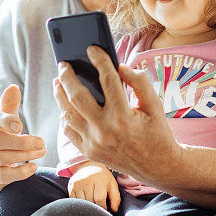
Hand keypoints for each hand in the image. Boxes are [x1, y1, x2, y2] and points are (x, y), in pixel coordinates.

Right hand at [0, 84, 45, 205]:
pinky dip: (19, 173)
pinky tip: (33, 167)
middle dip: (21, 142)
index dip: (5, 121)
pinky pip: (2, 175)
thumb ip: (9, 106)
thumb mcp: (3, 120)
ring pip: (1, 158)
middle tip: (41, 142)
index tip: (20, 125)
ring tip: (41, 151)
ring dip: (24, 155)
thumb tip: (13, 88)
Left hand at [53, 46, 181, 185]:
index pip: (108, 80)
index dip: (100, 60)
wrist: (157, 166)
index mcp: (124, 116)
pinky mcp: (89, 152)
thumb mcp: (155, 105)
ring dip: (60, 95)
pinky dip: (65, 115)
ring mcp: (94, 143)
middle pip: (77, 97)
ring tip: (58, 81)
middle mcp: (105, 130)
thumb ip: (140, 82)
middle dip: (67, 77)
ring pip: (67, 114)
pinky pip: (69, 131)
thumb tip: (120, 66)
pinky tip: (65, 104)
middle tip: (63, 64)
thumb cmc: (157, 131)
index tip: (92, 49)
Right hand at [67, 161, 120, 211]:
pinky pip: (75, 201)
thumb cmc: (103, 178)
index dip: (103, 207)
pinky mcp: (71, 188)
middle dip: (96, 208)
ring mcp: (77, 185)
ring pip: (82, 203)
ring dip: (87, 207)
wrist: (89, 166)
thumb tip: (114, 210)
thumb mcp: (112, 184)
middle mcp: (87, 181)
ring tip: (92, 204)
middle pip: (91, 202)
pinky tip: (85, 202)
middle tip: (98, 208)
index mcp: (99, 180)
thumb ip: (115, 198)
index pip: (100, 199)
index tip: (105, 210)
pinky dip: (80, 204)